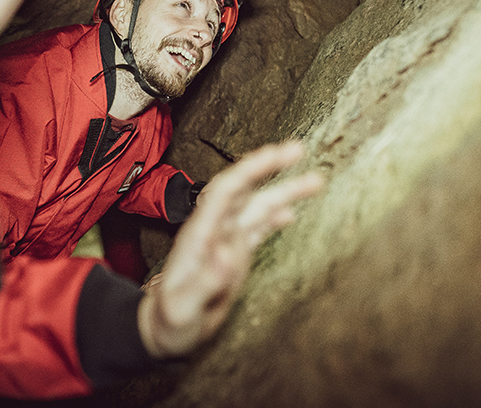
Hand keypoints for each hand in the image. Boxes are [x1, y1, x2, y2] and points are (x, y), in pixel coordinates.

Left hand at [137, 141, 322, 358]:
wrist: (165, 331)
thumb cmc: (170, 321)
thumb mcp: (182, 307)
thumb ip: (204, 282)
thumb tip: (227, 253)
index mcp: (201, 233)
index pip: (227, 190)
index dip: (251, 168)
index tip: (276, 153)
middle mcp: (214, 230)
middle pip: (245, 190)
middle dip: (270, 168)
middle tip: (298, 150)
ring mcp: (225, 240)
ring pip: (257, 207)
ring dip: (283, 191)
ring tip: (315, 180)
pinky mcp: (234, 254)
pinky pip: (256, 228)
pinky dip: (274, 217)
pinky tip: (291, 211)